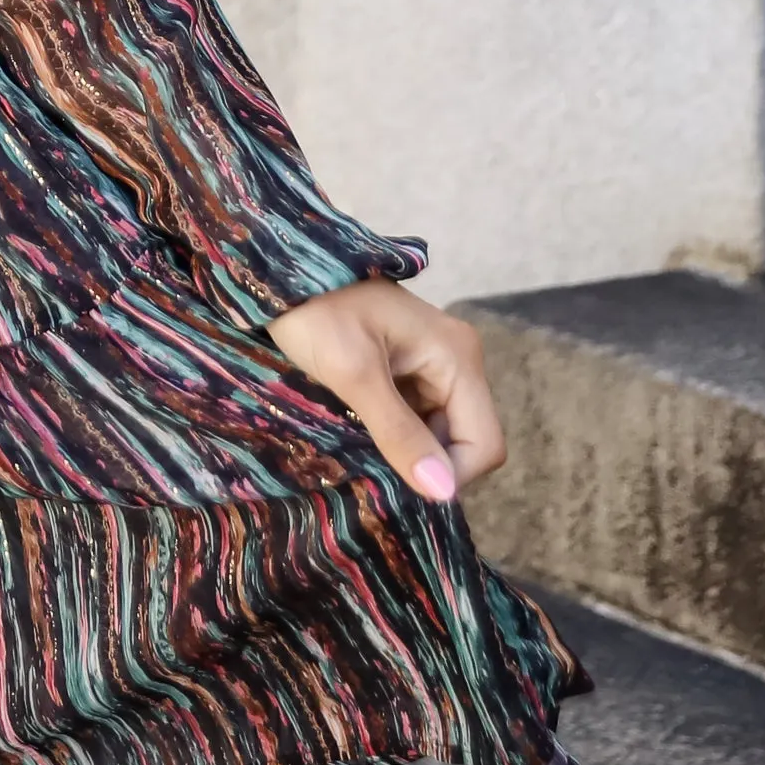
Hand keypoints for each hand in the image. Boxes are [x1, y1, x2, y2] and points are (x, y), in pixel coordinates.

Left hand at [269, 277, 505, 506]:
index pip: (485, 442)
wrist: (279, 272)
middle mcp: (457, 361)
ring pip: (438, 433)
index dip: (452, 475)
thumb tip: (442, 492)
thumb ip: (398, 432)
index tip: (401, 486)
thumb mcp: (353, 374)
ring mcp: (434, 365)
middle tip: (375, 471)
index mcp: (458, 356)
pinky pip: (416, 418)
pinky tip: (360, 436)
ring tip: (362, 453)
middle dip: (427, 464)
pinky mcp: (409, 370)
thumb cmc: (314, 312)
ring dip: (407, 451)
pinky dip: (394, 435)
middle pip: (465, 440)